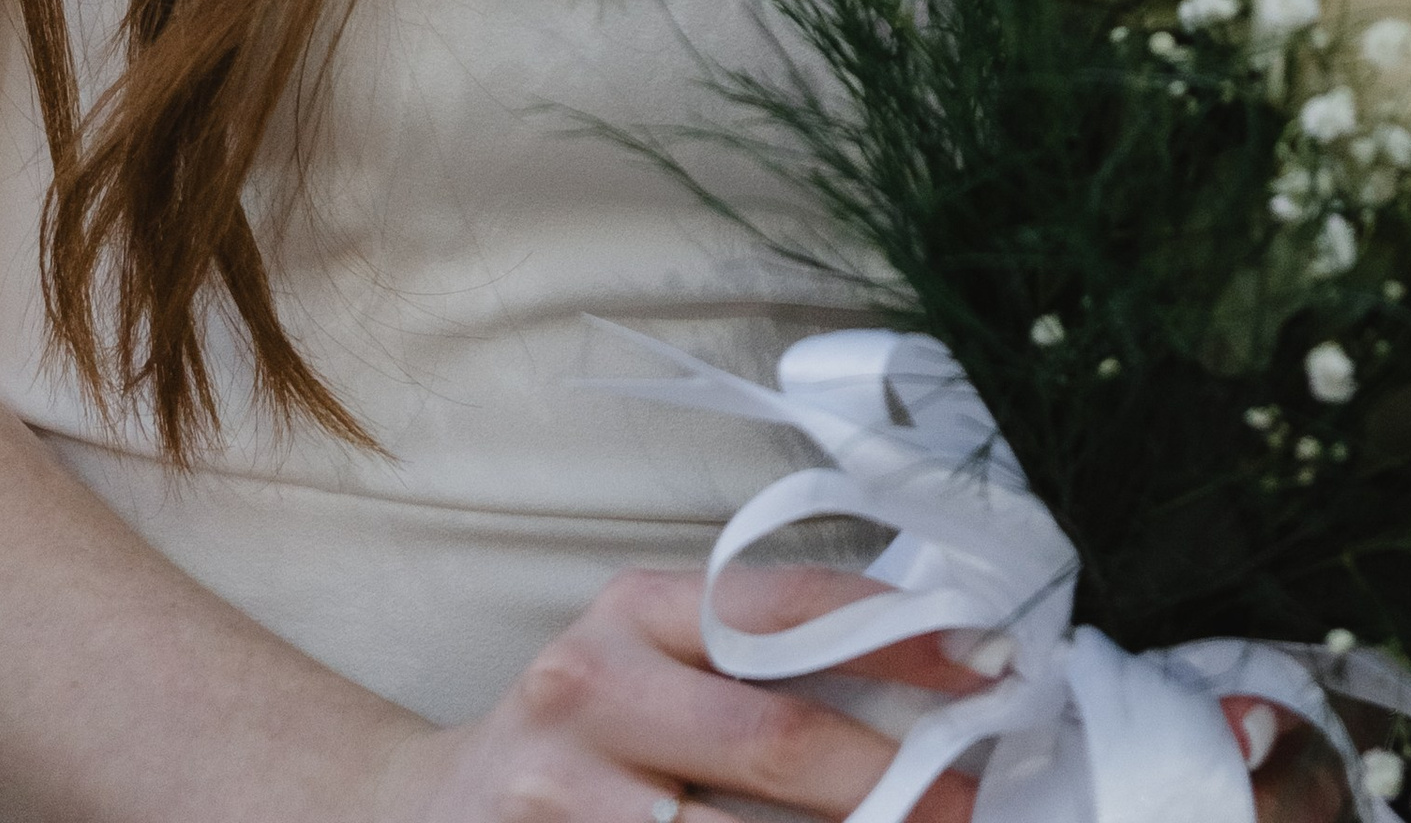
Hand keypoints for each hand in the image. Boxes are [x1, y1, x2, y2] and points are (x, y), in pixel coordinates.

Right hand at [389, 564, 987, 822]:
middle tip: (971, 806)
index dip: (900, 635)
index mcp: (636, 608)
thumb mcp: (652, 658)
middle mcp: (590, 685)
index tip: (990, 668)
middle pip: (775, 738)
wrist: (420, 813)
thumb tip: (936, 672)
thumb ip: (758, 654)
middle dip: (892, 782)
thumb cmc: (583, 733)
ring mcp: (559, 794)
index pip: (789, 607)